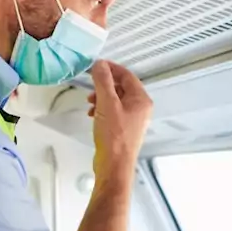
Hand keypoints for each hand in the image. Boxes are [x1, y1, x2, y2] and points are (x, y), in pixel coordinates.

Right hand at [87, 61, 151, 178]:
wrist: (114, 165)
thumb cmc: (114, 137)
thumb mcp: (106, 104)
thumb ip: (103, 82)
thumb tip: (100, 65)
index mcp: (141, 100)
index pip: (127, 76)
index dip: (111, 69)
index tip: (97, 66)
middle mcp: (140, 109)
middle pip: (122, 87)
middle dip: (104, 85)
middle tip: (91, 86)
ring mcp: (133, 120)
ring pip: (116, 100)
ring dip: (102, 98)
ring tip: (90, 103)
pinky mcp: (123, 129)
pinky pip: (113, 112)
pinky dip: (102, 109)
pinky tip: (93, 114)